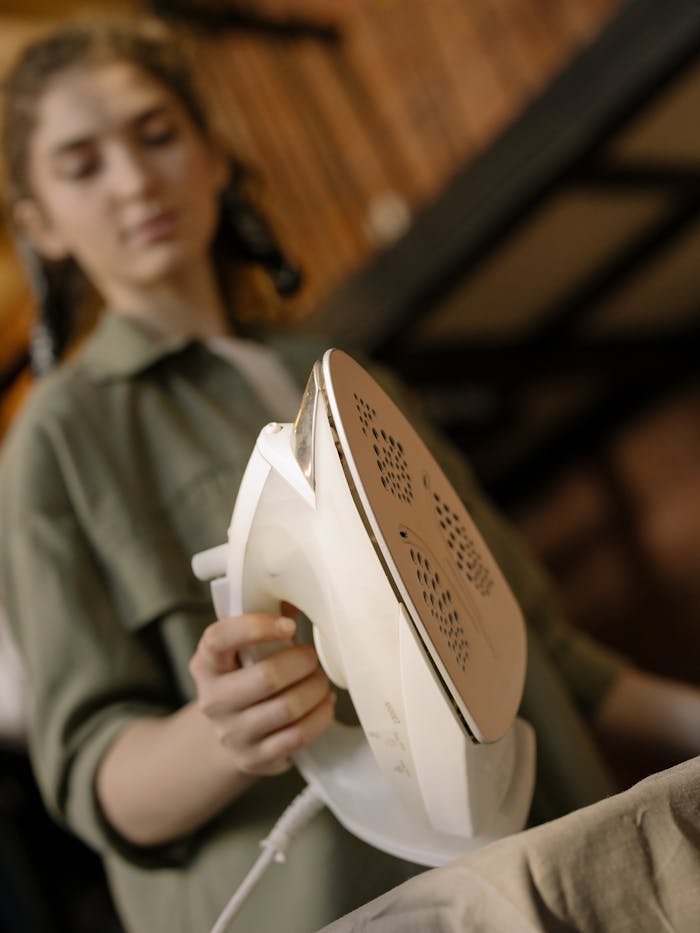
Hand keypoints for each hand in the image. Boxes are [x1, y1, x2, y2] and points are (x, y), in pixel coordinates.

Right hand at [189, 611, 335, 774]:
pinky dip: (319, 717)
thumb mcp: (245, 648)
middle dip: (301, 663)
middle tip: (312, 657)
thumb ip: (268, 616)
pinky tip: (323, 705)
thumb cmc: (246, 676)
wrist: (230, 732)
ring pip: (286, 709)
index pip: (221, 637)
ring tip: (321, 681)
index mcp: (206, 663)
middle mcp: (212, 700)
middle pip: (265, 678)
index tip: (289, 624)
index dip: (257, 626)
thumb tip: (305, 588)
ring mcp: (231, 733)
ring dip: (315, 690)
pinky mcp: (253, 759)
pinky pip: (297, 737)